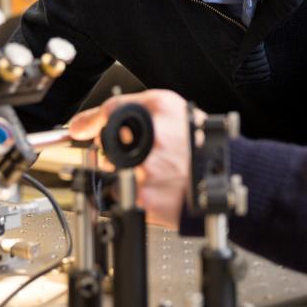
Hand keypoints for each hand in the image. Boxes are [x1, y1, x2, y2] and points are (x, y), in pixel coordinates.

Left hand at [70, 89, 196, 228]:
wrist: (225, 174)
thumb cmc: (199, 140)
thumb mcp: (169, 107)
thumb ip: (126, 107)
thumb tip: (81, 126)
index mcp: (155, 113)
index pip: (108, 112)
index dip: (92, 121)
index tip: (82, 128)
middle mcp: (149, 141)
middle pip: (106, 145)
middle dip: (115, 150)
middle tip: (141, 152)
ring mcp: (146, 172)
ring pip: (113, 171)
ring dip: (125, 172)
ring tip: (155, 169)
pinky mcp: (145, 199)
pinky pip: (123, 194)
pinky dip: (135, 191)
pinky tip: (157, 185)